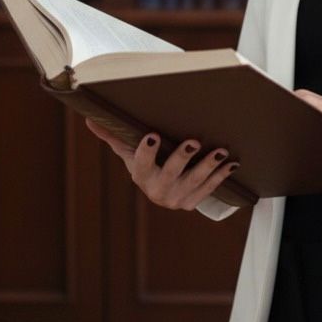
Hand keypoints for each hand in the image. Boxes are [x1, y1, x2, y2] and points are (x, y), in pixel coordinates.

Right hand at [85, 118, 238, 210]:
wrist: (162, 190)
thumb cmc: (146, 164)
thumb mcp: (129, 152)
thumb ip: (113, 136)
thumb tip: (89, 120)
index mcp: (140, 176)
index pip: (140, 163)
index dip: (146, 151)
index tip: (152, 135)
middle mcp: (158, 191)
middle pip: (170, 174)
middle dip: (182, 158)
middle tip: (194, 142)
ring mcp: (177, 198)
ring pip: (194, 182)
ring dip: (209, 166)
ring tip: (221, 151)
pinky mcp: (193, 201)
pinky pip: (209, 188)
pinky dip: (221, 176)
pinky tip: (232, 163)